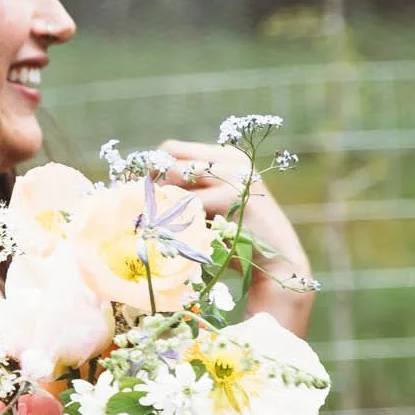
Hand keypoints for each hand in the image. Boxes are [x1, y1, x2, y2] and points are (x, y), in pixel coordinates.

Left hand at [156, 137, 314, 337]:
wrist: (279, 265)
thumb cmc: (238, 240)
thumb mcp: (213, 207)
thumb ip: (189, 191)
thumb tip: (139, 185)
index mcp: (225, 157)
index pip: (171, 149)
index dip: (149, 169)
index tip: (135, 192)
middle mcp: (230, 160)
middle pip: (168, 161)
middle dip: (150, 185)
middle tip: (139, 211)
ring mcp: (234, 176)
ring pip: (173, 180)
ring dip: (160, 204)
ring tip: (154, 225)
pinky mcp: (233, 197)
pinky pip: (186, 204)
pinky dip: (174, 221)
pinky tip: (171, 237)